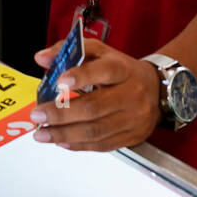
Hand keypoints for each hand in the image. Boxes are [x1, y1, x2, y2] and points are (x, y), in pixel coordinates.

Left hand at [27, 39, 161, 151]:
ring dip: (64, 134)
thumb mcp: (100, 52)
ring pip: (96, 131)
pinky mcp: (132, 137)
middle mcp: (132, 94)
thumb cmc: (122, 70)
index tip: (59, 82)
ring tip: (42, 133)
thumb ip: (69, 51)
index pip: (105, 71)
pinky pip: (102, 145)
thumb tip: (41, 58)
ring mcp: (133, 118)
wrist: (158, 90)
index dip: (82, 76)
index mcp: (123, 69)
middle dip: (62, 114)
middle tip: (38, 114)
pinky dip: (78, 144)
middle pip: (95, 107)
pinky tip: (60, 141)